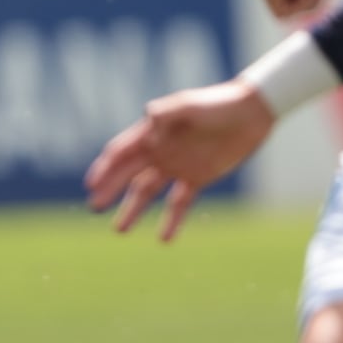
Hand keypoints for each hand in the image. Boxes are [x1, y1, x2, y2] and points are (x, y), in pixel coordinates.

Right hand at [84, 79, 275, 241]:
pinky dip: (171, 219)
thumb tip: (148, 115)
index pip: (121, 153)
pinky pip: (179, 202)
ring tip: (119, 230)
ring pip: (147, 191)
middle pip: (128, 174)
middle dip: (110, 191)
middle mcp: (158, 151)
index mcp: (151, 132)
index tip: (92, 185)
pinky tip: (164, 238)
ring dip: (133, 210)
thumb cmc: (217, 103)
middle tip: (95, 208)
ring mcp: (176, 166)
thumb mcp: (191, 105)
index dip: (105, 168)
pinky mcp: (197, 178)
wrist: (250, 113)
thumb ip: (169, 112)